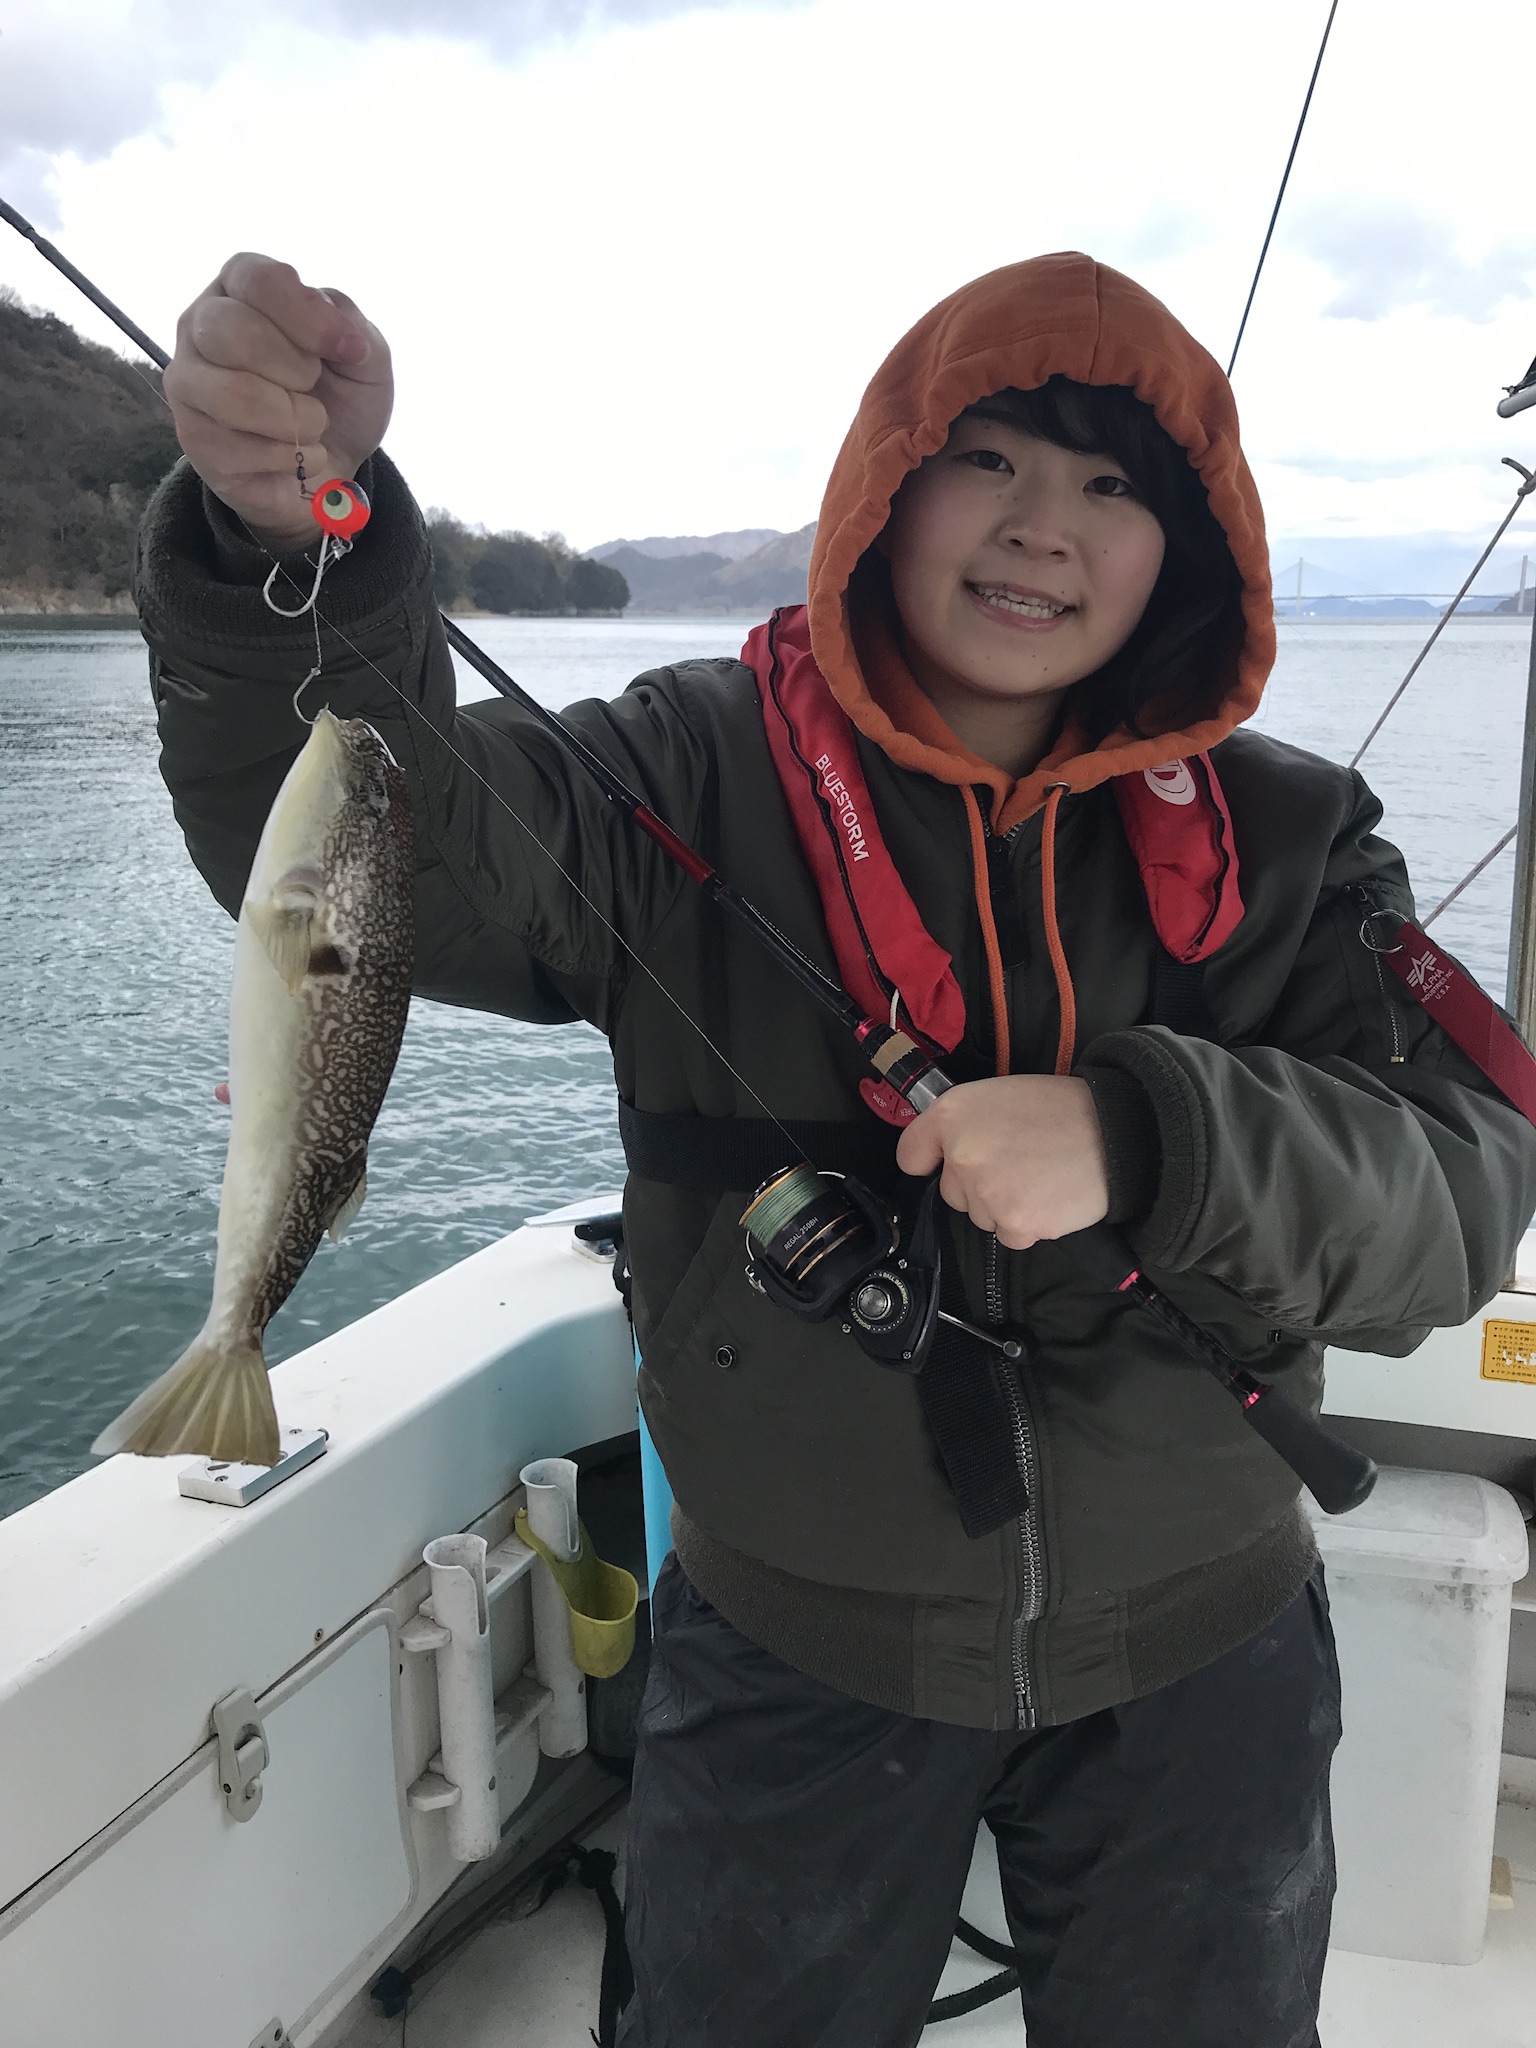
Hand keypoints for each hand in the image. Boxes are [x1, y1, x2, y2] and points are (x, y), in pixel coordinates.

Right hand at [162, 253, 393, 549]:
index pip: (258, 279)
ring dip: (295, 420)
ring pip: (235, 395)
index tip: (350, 349)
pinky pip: (239, 449)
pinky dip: (289, 459)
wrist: (335, 464)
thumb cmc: (341, 397)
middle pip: (234, 331)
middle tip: (313, 386)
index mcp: (241, 286)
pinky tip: (297, 456)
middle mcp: (200, 324)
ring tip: (312, 425)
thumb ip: (351, 326)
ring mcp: (188, 381)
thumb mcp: (367, 356)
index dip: (307, 316)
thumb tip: (341, 334)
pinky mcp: (192, 437)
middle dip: (295, 370)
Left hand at [895, 1075, 1108, 1248]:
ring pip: (980, 1216)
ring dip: (1005, 1205)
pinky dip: (1028, 1223)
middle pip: (951, 1192)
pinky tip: (1049, 1196)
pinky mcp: (1014, 1223)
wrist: (1116, 1133)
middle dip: (979, 1184)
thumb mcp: (998, 1095)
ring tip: (1039, 1174)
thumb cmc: (1061, 1110)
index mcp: (953, 1115)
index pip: (910, 1153)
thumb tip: (940, 1153)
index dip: (929, 1159)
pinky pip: (1009, 1235)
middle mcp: (961, 1155)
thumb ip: (962, 1124)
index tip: (942, 1161)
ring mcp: (986, 1193)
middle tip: (1018, 1160)